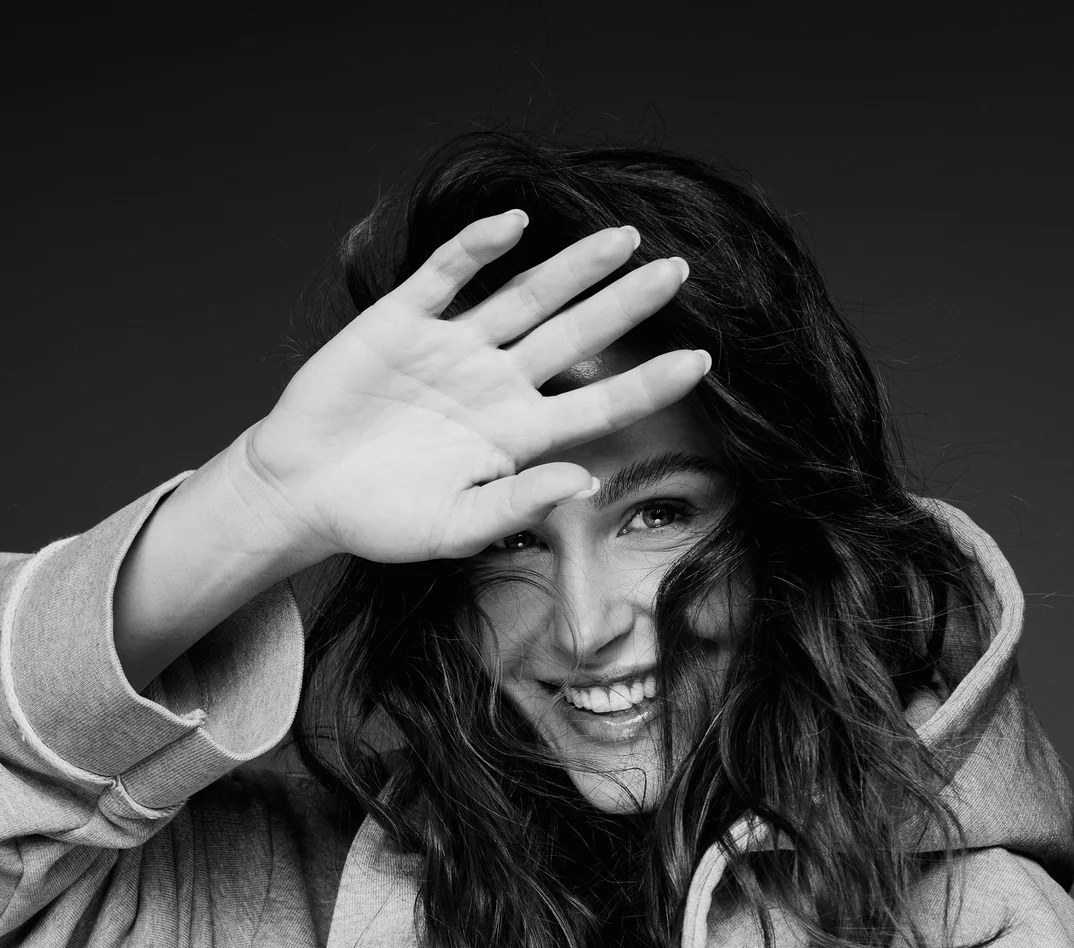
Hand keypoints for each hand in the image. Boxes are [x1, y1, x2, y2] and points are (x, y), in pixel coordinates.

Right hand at [240, 212, 707, 565]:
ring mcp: (453, 348)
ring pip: (525, 297)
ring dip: (572, 268)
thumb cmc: (382, 520)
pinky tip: (514, 225)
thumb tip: (585, 481)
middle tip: (680, 272)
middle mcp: (497, 385)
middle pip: (576, 336)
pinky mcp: (402, 322)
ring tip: (621, 239)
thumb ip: (518, 506)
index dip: (649, 383)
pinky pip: (447, 275)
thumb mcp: (454, 528)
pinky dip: (477, 248)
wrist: (303, 492)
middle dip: (626, 304)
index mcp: (518, 435)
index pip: (599, 402)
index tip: (701, 361)